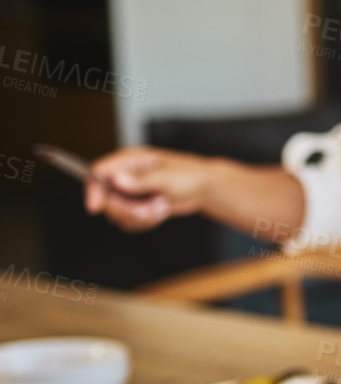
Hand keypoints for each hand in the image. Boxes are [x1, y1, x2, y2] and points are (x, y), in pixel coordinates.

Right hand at [84, 147, 215, 231]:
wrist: (203, 188)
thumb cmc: (189, 175)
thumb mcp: (167, 177)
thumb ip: (140, 180)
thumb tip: (116, 179)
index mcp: (129, 160)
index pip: (98, 173)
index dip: (93, 190)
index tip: (96, 208)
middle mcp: (124, 176)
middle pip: (105, 199)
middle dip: (128, 210)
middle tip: (152, 208)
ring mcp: (128, 192)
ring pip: (117, 214)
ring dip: (141, 217)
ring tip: (162, 207)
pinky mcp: (135, 206)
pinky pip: (128, 222)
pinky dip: (145, 222)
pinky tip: (160, 212)